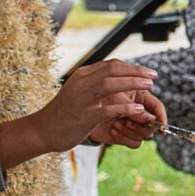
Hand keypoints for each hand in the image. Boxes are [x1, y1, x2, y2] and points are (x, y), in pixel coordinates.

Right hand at [27, 60, 155, 153]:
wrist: (41, 130)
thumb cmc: (62, 113)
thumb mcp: (77, 92)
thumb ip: (94, 84)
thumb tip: (115, 79)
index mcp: (82, 75)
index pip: (110, 65)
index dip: (131, 67)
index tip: (146, 72)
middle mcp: (81, 83)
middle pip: (112, 70)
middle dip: (136, 72)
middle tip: (153, 76)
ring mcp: (82, 99)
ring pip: (110, 84)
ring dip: (132, 83)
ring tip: (149, 85)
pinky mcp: (83, 116)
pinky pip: (107, 109)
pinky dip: (124, 107)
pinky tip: (138, 108)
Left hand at [92, 91, 166, 147]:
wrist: (77, 112)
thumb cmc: (95, 97)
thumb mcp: (115, 99)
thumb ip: (133, 109)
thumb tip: (152, 119)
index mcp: (140, 96)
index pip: (157, 107)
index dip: (161, 116)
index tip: (161, 125)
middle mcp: (138, 111)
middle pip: (153, 124)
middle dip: (142, 125)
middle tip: (128, 121)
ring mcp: (132, 124)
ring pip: (145, 135)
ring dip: (131, 130)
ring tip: (116, 123)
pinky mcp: (125, 136)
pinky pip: (135, 143)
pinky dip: (124, 137)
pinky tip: (112, 129)